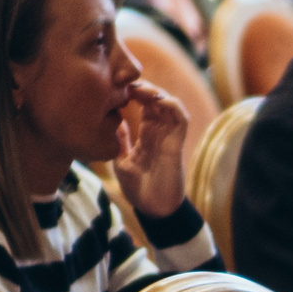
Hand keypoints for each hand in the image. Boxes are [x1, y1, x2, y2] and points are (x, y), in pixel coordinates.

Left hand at [112, 80, 189, 218]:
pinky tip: (158, 99)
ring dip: (157, 93)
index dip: (134, 92)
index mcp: (147, 134)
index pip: (144, 105)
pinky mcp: (177, 143)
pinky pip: (181, 118)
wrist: (152, 209)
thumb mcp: (121, 159)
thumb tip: (112, 120)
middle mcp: (160, 132)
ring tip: (140, 89)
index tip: (116, 86)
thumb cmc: (138, 188)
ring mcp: (169, 136)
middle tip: (126, 82)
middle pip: (156, 99)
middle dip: (143, 87)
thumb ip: (120, 140)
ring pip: (169, 104)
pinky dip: (172, 105)